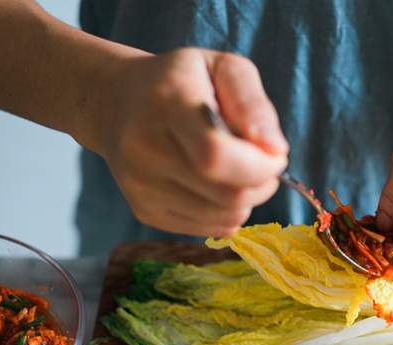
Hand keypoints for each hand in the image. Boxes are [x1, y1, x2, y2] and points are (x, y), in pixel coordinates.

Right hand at [94, 48, 287, 236]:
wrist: (116, 103)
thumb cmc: (182, 82)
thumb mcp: (223, 67)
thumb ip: (254, 103)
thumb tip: (276, 150)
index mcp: (167, 104)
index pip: (217, 155)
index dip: (260, 165)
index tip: (275, 155)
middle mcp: (145, 150)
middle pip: (227, 195)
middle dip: (263, 184)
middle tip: (265, 164)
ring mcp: (141, 186)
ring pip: (223, 217)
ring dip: (247, 200)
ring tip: (238, 171)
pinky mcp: (144, 212)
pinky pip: (209, 229)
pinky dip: (226, 212)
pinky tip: (215, 185)